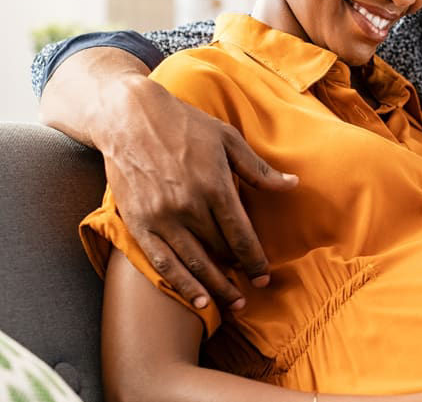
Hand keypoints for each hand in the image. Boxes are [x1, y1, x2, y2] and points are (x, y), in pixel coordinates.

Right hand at [99, 74, 297, 309]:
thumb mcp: (228, 139)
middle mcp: (188, 206)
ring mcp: (161, 217)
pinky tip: (196, 299)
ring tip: (231, 303)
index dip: (255, 259)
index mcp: (214, 185)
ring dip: (214, 287)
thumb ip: (259, 169)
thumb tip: (292, 185)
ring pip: (193, 263)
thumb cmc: (185, 124)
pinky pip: (161, 262)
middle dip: (238, 273)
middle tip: (251, 290)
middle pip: (219, 251)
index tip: (264, 275)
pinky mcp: (138, 223)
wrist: (129, 117)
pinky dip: (180, 284)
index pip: (241, 234)